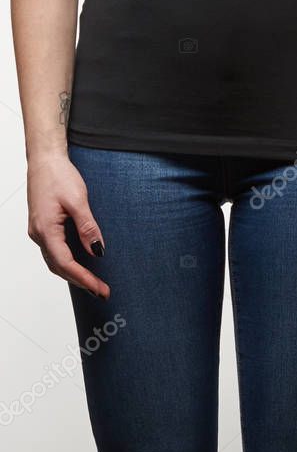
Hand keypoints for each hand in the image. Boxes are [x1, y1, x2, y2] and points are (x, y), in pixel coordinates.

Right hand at [27, 153, 108, 298]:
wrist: (45, 161)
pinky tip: (81, 263)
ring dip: (73, 273)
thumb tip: (97, 251)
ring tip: (93, 282)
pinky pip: (54, 250)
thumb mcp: (78, 201)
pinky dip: (67, 261)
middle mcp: (39, 235)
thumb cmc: (59, 176)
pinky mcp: (43, 226)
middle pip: (59, 267)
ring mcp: (39, 231)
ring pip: (55, 260)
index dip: (84, 278)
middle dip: (80, 281)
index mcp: (46, 230)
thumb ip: (88, 227)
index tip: (100, 289)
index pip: (66, 263)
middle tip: (101, 291)